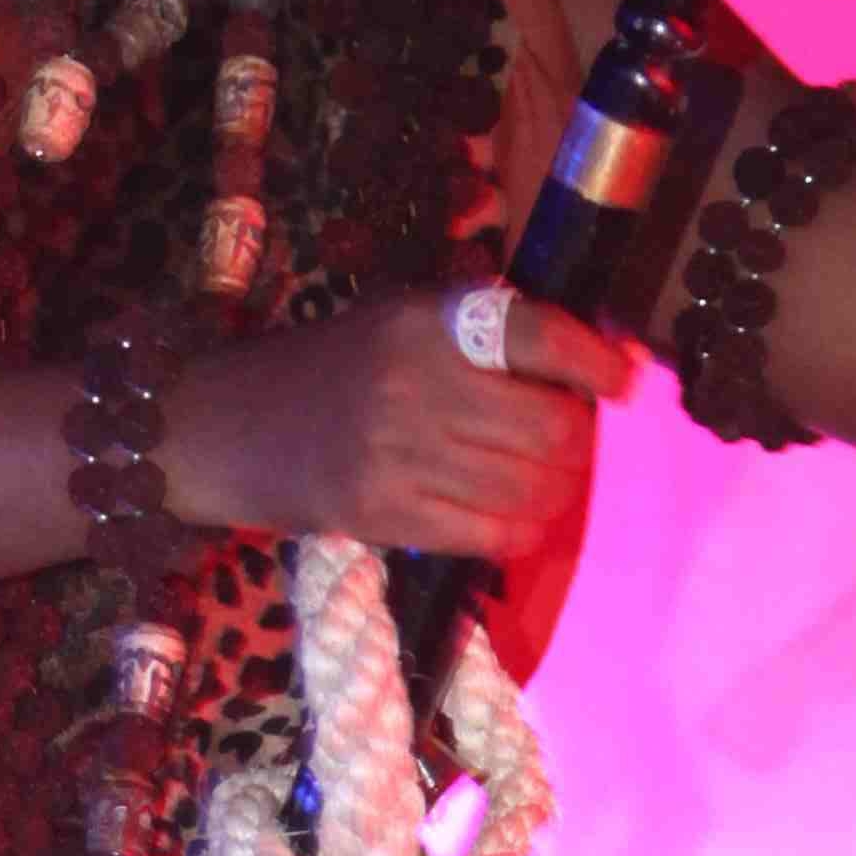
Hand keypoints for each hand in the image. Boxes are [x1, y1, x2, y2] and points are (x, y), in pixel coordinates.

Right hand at [167, 286, 628, 560]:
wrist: (232, 425)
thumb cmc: (334, 368)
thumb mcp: (400, 320)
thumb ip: (482, 333)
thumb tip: (591, 358)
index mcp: (428, 322)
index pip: (539, 335)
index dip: (594, 363)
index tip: (623, 381)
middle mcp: (416, 383)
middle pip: (549, 426)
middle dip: (574, 441)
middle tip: (567, 442)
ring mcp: (399, 455)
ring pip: (528, 488)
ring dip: (553, 493)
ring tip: (543, 485)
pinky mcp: (385, 514)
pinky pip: (489, 535)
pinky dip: (516, 533)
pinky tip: (511, 520)